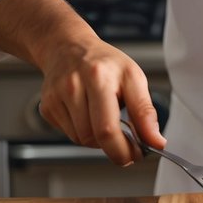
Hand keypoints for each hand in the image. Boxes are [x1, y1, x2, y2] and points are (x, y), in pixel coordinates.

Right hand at [38, 36, 165, 165]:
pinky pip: (69, 135)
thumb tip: (156, 141)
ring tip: (106, 119)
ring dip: (98, 140)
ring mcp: (56, 97)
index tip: (136, 155)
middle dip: (114, 149)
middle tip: (127, 147)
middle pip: (93, 138)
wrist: (69, 48)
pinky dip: (83, 133)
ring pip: (81, 139)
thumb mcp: (133, 78)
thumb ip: (145, 111)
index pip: (108, 129)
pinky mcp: (47, 107)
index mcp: (98, 76)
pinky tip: (88, 115)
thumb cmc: (104, 63)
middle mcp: (73, 86)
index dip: (123, 150)